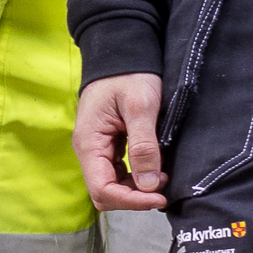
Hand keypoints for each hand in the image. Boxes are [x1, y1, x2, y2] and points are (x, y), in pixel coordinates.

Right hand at [75, 73, 165, 212]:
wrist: (123, 51)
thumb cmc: (129, 74)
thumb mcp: (140, 107)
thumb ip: (144, 146)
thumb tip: (148, 186)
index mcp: (89, 142)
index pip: (102, 189)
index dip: (131, 201)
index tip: (159, 197)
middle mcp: (89, 150)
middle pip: (104, 192)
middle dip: (134, 197)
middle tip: (163, 188)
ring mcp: (98, 148)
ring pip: (112, 185)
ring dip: (136, 189)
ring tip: (162, 176)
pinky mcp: (108, 145)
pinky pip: (118, 172)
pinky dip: (136, 177)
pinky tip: (154, 168)